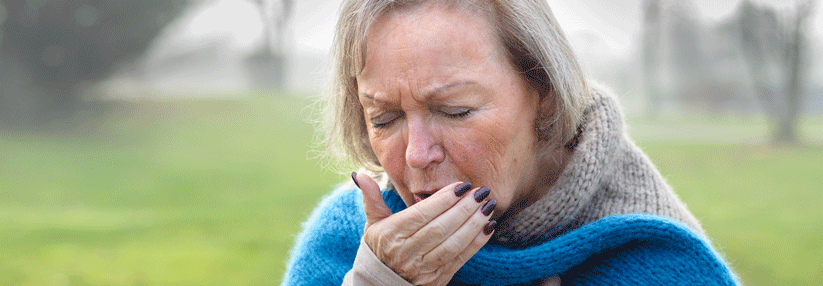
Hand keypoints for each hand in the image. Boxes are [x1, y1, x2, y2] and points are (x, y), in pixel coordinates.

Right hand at [352, 172, 495, 285]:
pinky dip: (477, 243)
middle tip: (481, 192)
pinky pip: (460, 259)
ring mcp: (423, 267)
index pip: (421, 214)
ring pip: (452, 244)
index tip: (462, 186)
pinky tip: (488, 226)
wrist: (382, 284)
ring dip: (473, 224)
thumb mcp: (373, 223)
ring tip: (488, 206)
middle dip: (464, 209)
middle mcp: (407, 252)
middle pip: (440, 228)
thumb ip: (371, 197)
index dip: (444, 200)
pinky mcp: (437, 278)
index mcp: (391, 234)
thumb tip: (359, 174)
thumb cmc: (380, 248)